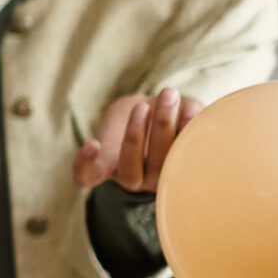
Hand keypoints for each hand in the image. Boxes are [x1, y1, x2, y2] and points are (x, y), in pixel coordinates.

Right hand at [73, 87, 201, 193]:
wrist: (170, 119)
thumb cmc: (140, 114)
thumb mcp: (124, 112)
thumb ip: (136, 114)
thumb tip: (168, 108)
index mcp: (107, 167)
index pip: (87, 176)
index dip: (86, 165)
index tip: (93, 144)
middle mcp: (133, 180)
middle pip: (130, 168)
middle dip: (136, 134)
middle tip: (142, 106)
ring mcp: (161, 179)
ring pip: (161, 165)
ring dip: (165, 130)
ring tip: (169, 97)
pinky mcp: (187, 168)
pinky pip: (189, 159)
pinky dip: (190, 132)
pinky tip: (192, 109)